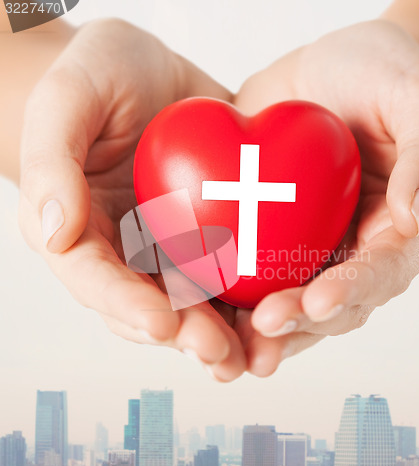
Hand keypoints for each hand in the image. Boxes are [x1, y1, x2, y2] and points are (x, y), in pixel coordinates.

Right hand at [18, 19, 245, 380]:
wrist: (151, 68)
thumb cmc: (99, 72)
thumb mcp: (68, 98)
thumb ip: (52, 162)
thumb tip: (56, 232)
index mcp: (82, 228)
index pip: (96, 278)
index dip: (126, 304)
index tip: (162, 322)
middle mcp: (126, 247)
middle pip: (150, 303)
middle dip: (184, 334)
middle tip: (219, 354)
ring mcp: (171, 243)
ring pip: (195, 299)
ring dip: (222, 332)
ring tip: (252, 356)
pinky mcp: (213, 231)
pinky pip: (232, 268)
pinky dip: (252, 296)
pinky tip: (278, 312)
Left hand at [232, 20, 418, 375]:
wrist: (334, 70)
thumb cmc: (385, 77)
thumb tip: (412, 217)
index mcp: (399, 231)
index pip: (380, 272)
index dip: (351, 292)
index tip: (318, 302)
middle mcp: (354, 251)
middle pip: (330, 302)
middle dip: (297, 321)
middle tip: (262, 328)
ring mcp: (310, 247)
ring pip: (287, 301)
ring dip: (258, 330)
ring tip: (227, 348)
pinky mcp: (268, 235)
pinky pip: (247, 271)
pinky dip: (225, 294)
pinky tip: (199, 307)